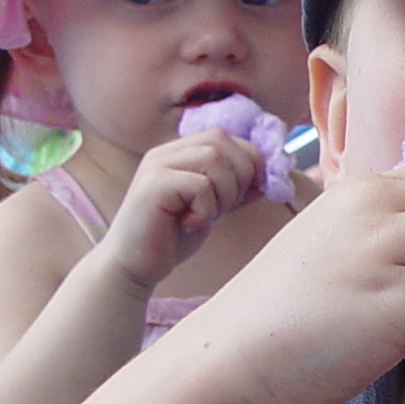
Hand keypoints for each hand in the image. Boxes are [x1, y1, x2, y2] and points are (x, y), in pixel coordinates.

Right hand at [99, 130, 265, 296]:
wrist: (133, 267)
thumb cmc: (170, 238)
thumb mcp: (212, 208)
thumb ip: (235, 188)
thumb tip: (271, 176)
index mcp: (178, 152)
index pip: (226, 136)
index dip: (249, 160)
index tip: (254, 190)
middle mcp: (165, 152)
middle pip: (221, 140)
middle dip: (239, 175)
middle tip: (225, 207)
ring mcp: (157, 166)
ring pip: (214, 158)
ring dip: (224, 193)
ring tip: (205, 216)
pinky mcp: (153, 186)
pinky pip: (200, 185)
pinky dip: (206, 209)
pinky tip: (189, 224)